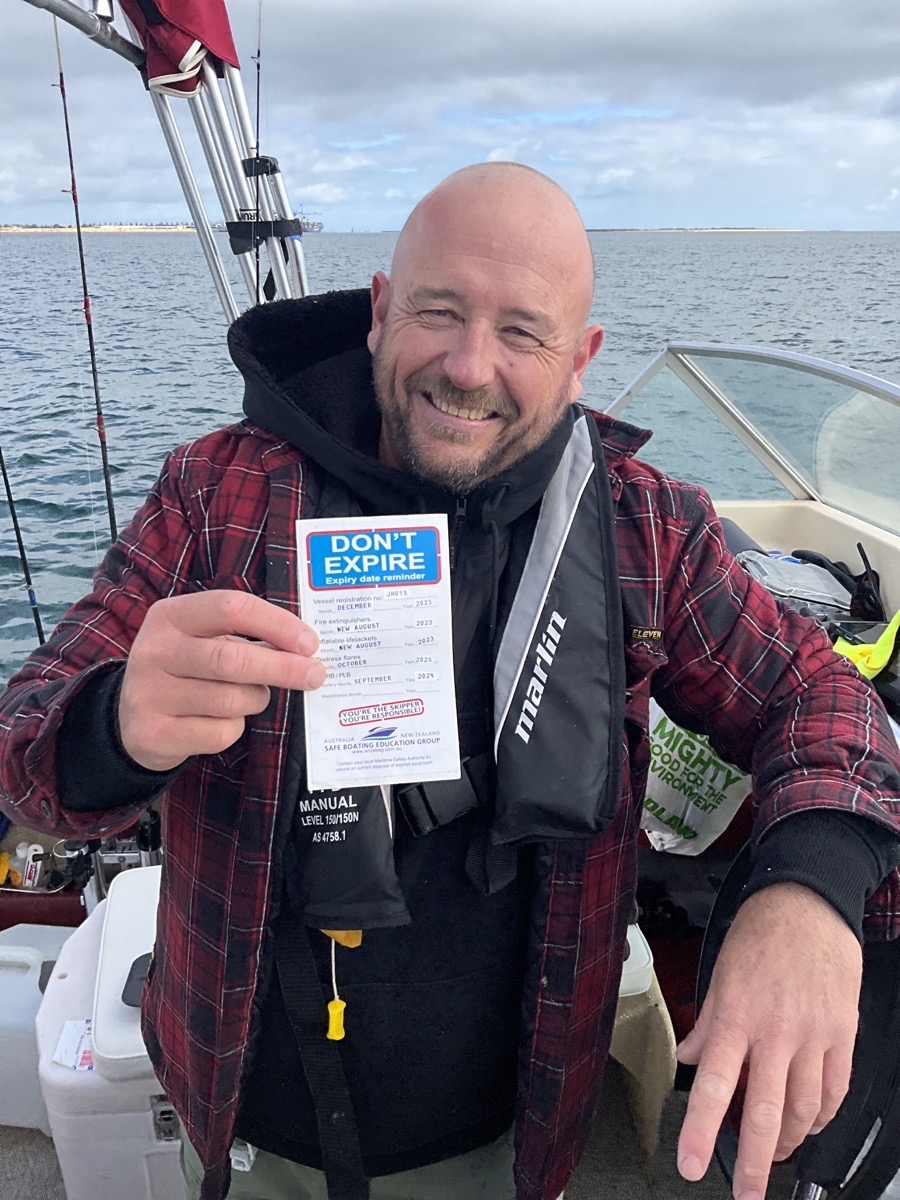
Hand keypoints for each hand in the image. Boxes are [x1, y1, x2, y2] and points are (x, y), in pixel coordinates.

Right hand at [118, 590, 324, 771]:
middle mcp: (155, 650)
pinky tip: (217, 721)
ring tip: (249, 696)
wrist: (129, 718)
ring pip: (231, 700)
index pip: (230, 608)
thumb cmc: (184, 671)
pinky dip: (233, 729)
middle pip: (232, 658)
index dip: (276, 624)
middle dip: (282, 667)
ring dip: (255, 700)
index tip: (309, 643)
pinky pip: (219, 733)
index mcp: (170, 616)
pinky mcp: (154, 733)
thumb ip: (244, 636)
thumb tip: (303, 649)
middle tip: (315, 674)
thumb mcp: (201, 639)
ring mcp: (149, 693)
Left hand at [676, 882, 861, 1199]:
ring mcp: (813, 1036)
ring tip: (771, 1156)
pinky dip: (820, 1117)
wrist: (810, 903)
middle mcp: (775, 1032)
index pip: (715, 1085)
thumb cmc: (761, 934)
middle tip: (743, 1194)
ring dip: (786, 1142)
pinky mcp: (843, 1035)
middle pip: (763, 1113)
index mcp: (736, 1016)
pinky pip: (834, 1091)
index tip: (689, 1163)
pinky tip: (808, 1124)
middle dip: (751, 1163)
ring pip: (802, 1110)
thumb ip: (707, 1023)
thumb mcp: (719, 974)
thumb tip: (694, 1060)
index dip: (700, 1130)